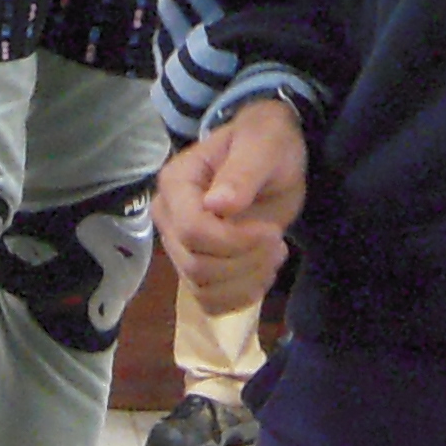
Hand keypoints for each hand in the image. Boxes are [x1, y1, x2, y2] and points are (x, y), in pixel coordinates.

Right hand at [154, 100, 304, 312]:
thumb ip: (242, 172)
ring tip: (273, 253)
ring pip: (204, 288)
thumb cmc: (266, 143)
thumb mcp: (264, 145)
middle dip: (246, 261)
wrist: (271, 157)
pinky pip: (210, 301)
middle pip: (197, 266)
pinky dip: (241, 296)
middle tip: (277, 240)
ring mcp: (179, 245)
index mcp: (176, 183)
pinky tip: (262, 272)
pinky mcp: (196, 268)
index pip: (192, 231)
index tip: (271, 231)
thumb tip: (216, 205)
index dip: (234, 241)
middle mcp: (168, 218)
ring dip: (247, 280)